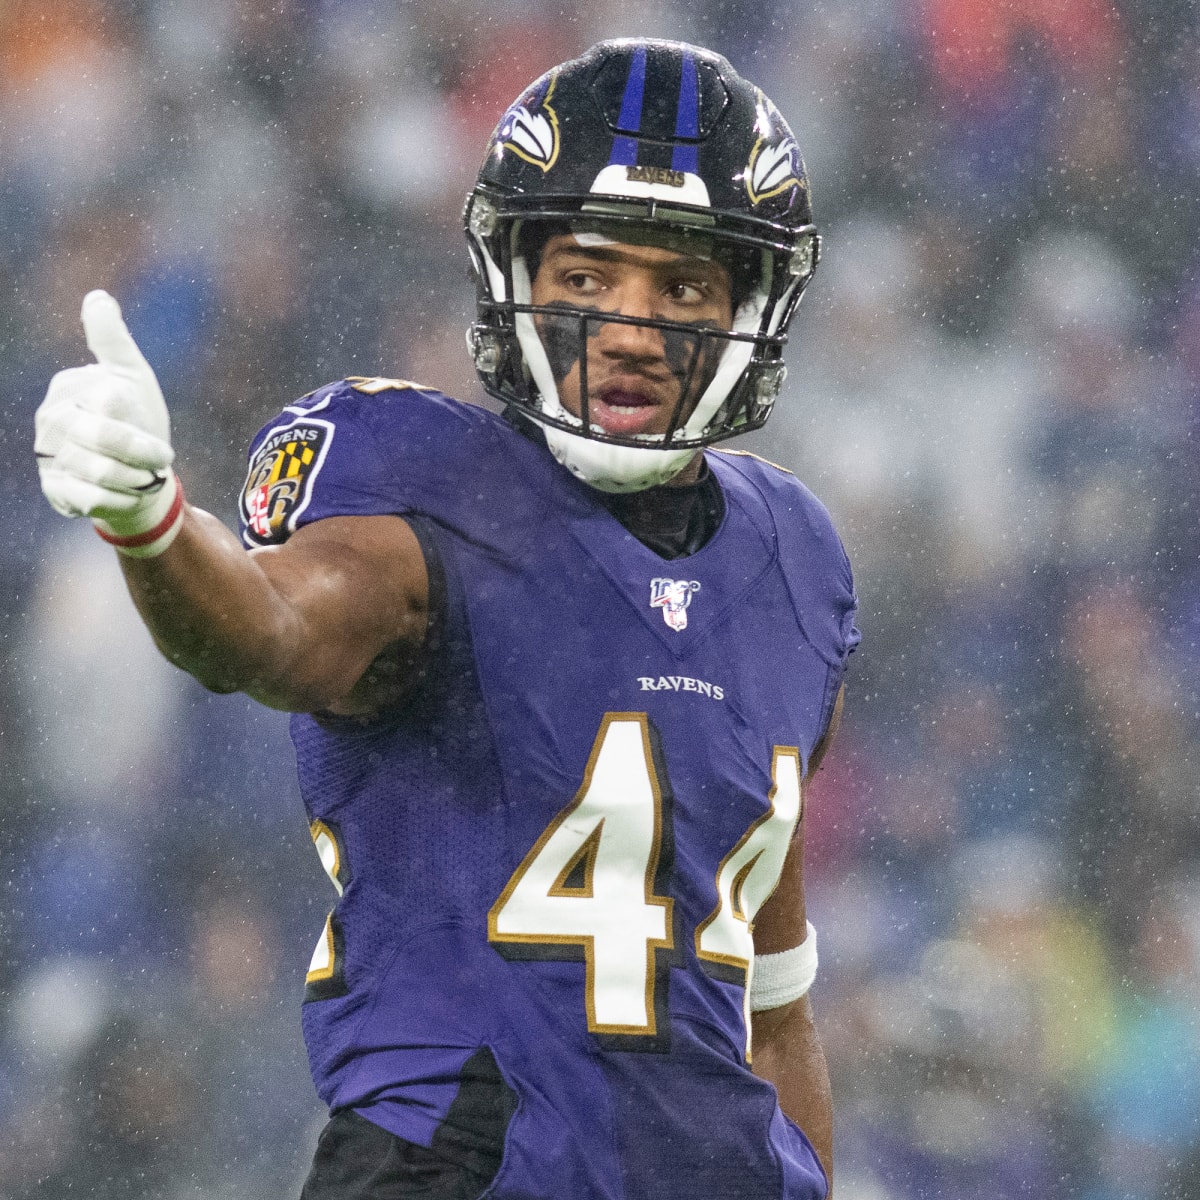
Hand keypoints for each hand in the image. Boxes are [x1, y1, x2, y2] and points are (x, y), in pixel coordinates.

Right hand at [36, 290, 184, 556]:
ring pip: (99, 472)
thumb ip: (113, 342)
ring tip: (145, 479)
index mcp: (69, 389)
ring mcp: (48, 456)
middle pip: (105, 439)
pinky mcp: (54, 490)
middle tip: (160, 461)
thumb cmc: (137, 421)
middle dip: (144, 455)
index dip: (143, 428)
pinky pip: (90, 499)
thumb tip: (97, 298)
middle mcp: (52, 421)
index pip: (111, 403)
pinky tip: (129, 496)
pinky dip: (121, 500)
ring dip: (135, 479)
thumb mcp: (133, 378)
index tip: (159, 441)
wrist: (139, 477)